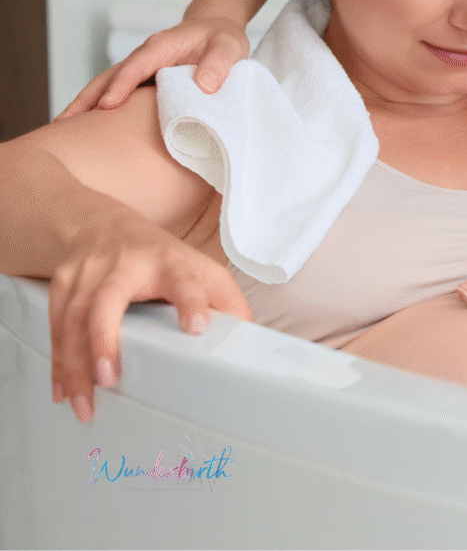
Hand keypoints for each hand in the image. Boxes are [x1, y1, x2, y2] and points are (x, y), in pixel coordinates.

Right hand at [48, 208, 252, 421]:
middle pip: (108, 300)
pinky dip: (57, 361)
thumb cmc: (160, 256)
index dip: (191, 302)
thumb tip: (249, 341)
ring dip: (74, 363)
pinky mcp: (62, 286)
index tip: (197, 327)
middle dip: (104, 340)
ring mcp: (88, 274)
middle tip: (110, 378)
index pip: (184, 280)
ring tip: (82, 402)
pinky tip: (62, 390)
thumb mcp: (202, 270)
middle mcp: (124, 266)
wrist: (103, 225)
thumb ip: (227, 303)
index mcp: (169, 263)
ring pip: (73, 318)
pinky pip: (55, 326)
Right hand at [56, 17, 249, 118]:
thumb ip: (219, 64)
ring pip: (107, 85)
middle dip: (87, 98)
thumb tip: (204, 86)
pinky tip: (90, 127)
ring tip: (65, 128)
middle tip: (64, 123)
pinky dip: (101, 107)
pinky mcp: (143, 80)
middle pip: (109, 77)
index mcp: (161, 47)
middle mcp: (144, 56)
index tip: (107, 106)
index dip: (121, 86)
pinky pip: (118, 93)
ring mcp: (141, 68)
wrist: (215, 29)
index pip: (136, 67)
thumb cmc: (222, 38)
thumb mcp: (229, 47)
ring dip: (86, 105)